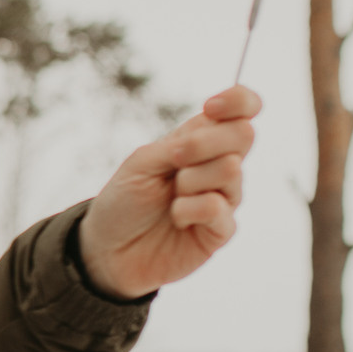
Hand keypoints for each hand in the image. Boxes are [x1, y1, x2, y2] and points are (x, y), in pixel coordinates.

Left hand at [77, 85, 260, 299]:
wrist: (108, 251)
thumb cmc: (123, 203)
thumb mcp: (142, 162)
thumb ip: (179, 143)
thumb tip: (217, 127)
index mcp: (200, 142)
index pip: (242, 110)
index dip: (238, 100)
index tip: (210, 106)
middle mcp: (219, 167)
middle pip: (244, 134)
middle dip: (204, 143)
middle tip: (174, 160)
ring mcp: (224, 198)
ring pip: (230, 170)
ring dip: (190, 180)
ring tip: (171, 197)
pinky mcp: (221, 230)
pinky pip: (218, 207)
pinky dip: (190, 209)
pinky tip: (176, 219)